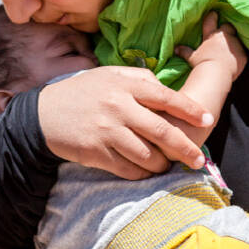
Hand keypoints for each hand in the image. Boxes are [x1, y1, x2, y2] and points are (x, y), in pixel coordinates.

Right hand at [36, 66, 211, 179]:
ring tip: (164, 165)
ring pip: (147, 156)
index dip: (190, 111)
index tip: (207, 121)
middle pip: (163, 132)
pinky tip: (143, 171)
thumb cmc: (82, 93)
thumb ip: (140, 80)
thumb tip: (169, 93)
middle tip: (198, 159)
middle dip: (186, 149)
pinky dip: (140, 173)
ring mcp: (106, 131)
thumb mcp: (109, 75)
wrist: (42, 114)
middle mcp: (118, 107)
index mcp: (125, 86)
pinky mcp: (95, 152)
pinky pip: (128, 169)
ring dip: (161, 165)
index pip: (167, 98)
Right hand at [174, 12, 247, 79]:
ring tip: (229, 49)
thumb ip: (185, 51)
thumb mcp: (191, 57)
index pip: (211, 20)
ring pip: (236, 39)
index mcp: (211, 36)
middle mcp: (225, 37)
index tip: (213, 13)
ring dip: (233, 42)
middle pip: (228, 26)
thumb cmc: (202, 64)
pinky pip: (241, 52)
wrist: (216, 74)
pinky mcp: (243, 55)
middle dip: (226, 28)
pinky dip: (238, 54)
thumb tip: (175, 49)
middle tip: (223, 33)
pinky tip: (234, 60)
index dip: (212, 15)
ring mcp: (235, 45)